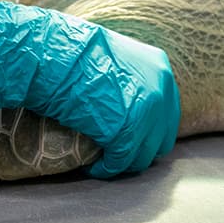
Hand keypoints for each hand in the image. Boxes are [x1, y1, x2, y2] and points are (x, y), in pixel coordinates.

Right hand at [0, 0, 180, 176]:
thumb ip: (131, 78)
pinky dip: (106, 169)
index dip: (150, 130)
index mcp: (160, 69)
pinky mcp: (127, 133)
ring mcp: (147, 114)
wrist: (56, 56)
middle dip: (140, 149)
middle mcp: (161, 92)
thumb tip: (128, 99)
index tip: (130, 139)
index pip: (167, 112)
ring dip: (123, 162)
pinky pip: (120, 163)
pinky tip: (91, 167)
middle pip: (161, 138)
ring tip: (103, 161)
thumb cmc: (75, 53)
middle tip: (118, 154)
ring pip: (143, 156)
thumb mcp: (116, 57)